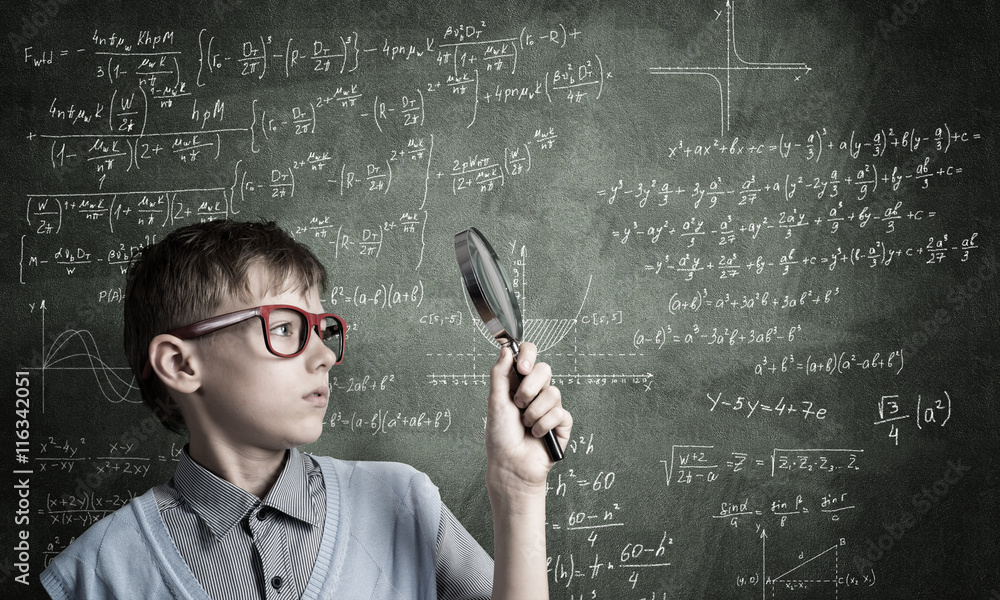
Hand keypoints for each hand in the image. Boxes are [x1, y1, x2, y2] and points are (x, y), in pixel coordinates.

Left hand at [485, 342, 571, 496]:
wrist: (511, 465)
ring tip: (525, 425)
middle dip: (529, 388)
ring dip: (534, 412)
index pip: (529, 355)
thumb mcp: (495, 401)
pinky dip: (543, 426)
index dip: (528, 355)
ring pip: (553, 393)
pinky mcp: (562, 423)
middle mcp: (535, 392)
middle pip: (545, 369)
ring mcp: (550, 406)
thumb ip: (499, 373)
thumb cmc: (500, 437)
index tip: (521, 367)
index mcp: (518, 383)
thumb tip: (506, 349)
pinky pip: (560, 413)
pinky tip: (536, 434)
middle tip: (518, 404)